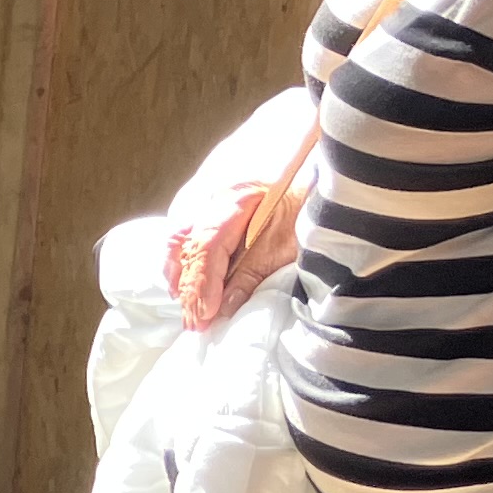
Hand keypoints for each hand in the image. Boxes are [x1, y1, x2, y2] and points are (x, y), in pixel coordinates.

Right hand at [166, 178, 298, 327]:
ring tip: (189, 308)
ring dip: (179, 276)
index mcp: (235, 197)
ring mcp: (204, 194)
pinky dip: (183, 261)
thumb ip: (255, 272)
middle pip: (183, 243)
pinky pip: (184, 232)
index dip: (203, 284)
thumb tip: (225, 308)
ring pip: (176, 238)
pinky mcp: (206, 200)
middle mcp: (210, 193)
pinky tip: (188, 283)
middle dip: (187, 287)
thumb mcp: (290, 241)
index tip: (207, 316)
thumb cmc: (308, 200)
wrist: (316, 169)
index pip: (207, 246)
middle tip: (194, 323)